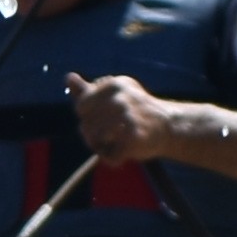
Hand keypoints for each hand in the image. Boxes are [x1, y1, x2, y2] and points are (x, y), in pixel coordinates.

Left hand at [60, 75, 183, 164]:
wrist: (168, 126)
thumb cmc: (135, 110)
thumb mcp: (114, 95)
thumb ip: (88, 90)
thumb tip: (68, 77)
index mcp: (113, 85)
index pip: (82, 106)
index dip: (87, 116)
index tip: (102, 117)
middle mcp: (120, 100)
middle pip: (86, 125)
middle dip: (92, 135)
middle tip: (109, 135)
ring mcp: (127, 119)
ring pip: (94, 140)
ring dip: (101, 147)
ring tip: (114, 144)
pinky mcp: (133, 139)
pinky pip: (108, 156)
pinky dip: (113, 159)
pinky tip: (123, 153)